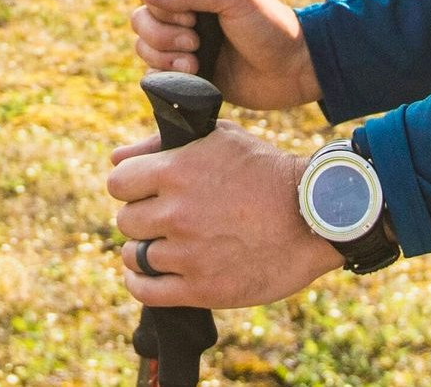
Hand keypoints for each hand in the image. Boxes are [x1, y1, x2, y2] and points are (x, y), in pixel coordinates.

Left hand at [107, 127, 341, 309]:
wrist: (315, 216)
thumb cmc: (266, 172)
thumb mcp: (217, 138)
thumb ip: (159, 144)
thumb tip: (115, 158)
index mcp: (176, 171)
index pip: (118, 183)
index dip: (132, 186)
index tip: (147, 191)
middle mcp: (177, 212)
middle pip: (126, 221)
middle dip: (143, 218)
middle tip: (167, 219)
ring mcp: (188, 253)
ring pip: (134, 257)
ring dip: (145, 251)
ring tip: (167, 246)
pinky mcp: (202, 289)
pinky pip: (146, 292)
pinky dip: (142, 284)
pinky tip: (153, 275)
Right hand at [131, 0, 319, 110]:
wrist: (293, 70)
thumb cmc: (271, 26)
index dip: (159, 3)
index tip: (189, 14)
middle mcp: (185, 15)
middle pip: (140, 19)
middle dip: (161, 33)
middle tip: (196, 39)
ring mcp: (185, 45)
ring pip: (144, 46)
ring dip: (164, 55)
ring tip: (196, 62)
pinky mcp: (188, 75)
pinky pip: (155, 74)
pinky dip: (166, 74)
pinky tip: (195, 74)